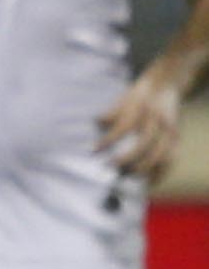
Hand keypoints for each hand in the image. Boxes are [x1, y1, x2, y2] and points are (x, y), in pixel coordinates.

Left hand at [97, 64, 191, 182]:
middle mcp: (157, 119)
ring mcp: (169, 129)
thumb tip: (96, 123)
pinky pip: (171, 158)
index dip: (108, 140)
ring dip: (142, 168)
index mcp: (141, 107)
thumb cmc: (137, 96)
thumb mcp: (121, 99)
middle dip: (125, 159)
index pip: (123, 127)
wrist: (166, 85)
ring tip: (125, 177)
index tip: (93, 150)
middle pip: (143, 144)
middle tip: (109, 167)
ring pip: (160, 154)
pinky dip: (161, 172)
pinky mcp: (176, 137)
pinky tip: (148, 184)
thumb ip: (109, 113)